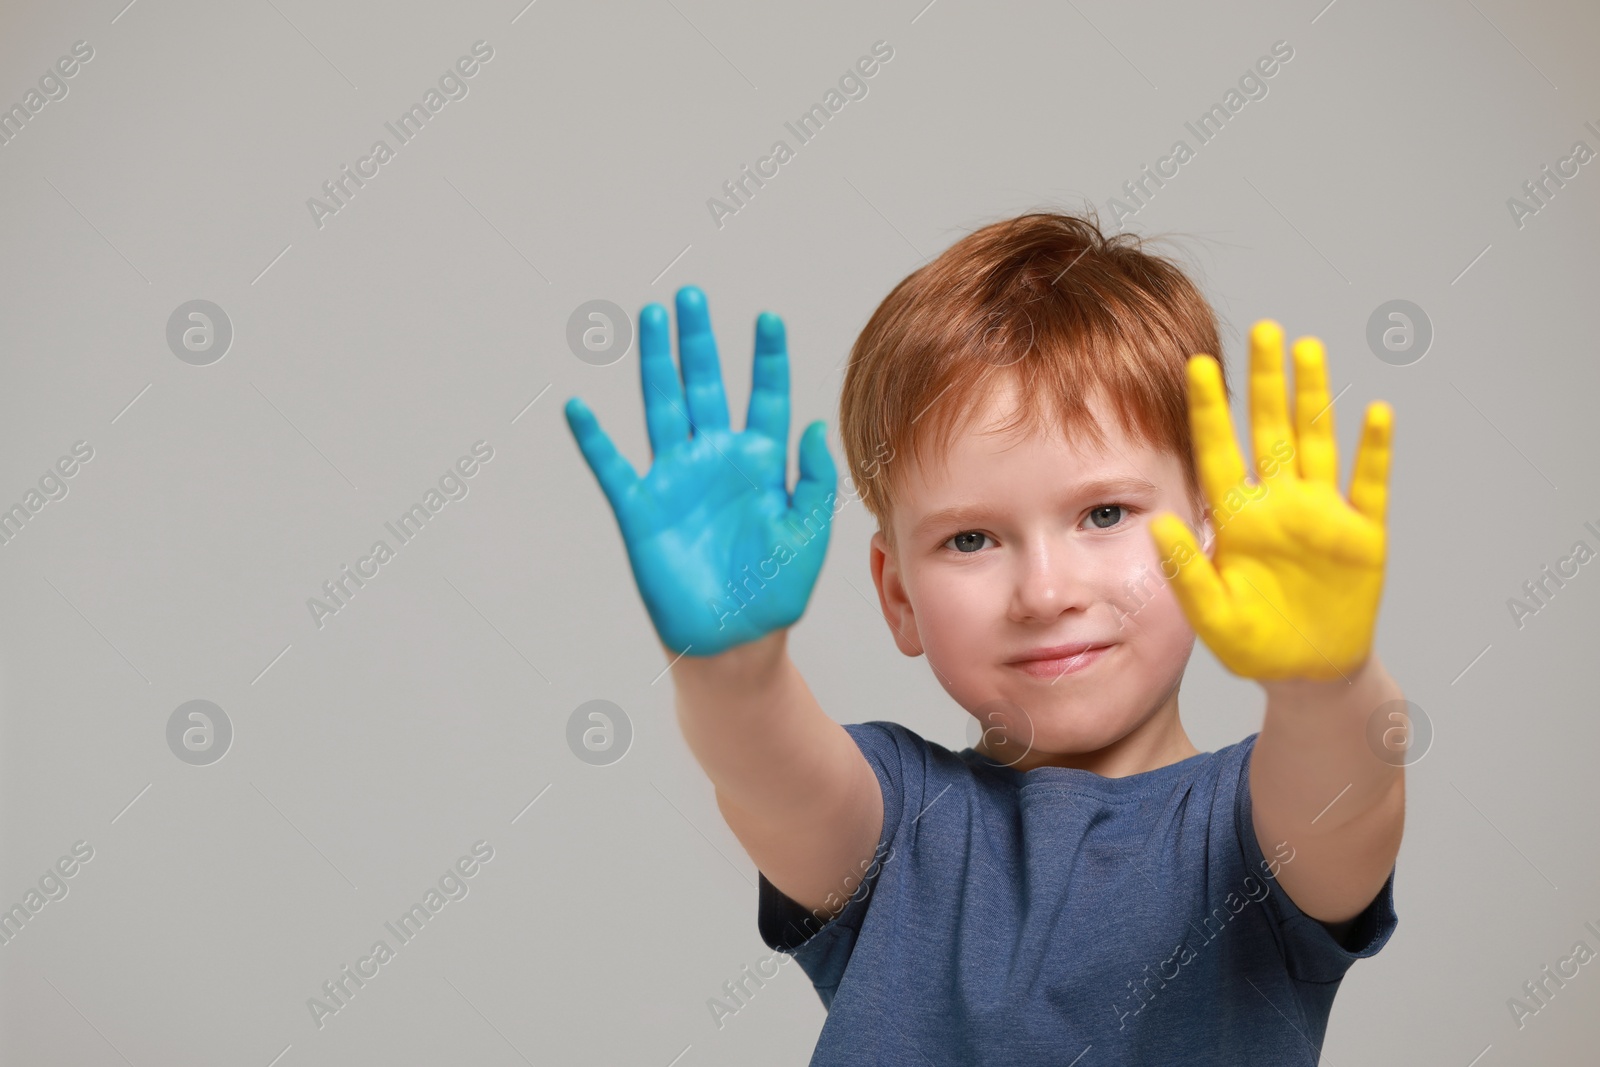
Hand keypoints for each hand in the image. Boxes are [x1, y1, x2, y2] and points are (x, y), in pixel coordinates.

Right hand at [564, 285, 837, 657]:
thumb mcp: (807, 534)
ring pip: (662, 408)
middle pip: (705, 386)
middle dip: (699, 342)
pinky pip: (613, 468)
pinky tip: (579, 407)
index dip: (767, 358)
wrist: (735, 639)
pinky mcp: (641, 510)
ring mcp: (675, 479)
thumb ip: (812, 480)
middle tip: (692, 295)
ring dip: (656, 365)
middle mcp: (715, 459)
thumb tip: (813, 425)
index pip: (764, 397)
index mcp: (760, 462)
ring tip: (651, 318)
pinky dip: (594, 440)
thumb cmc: (777, 589)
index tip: (768, 319)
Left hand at [1148, 319, 1392, 681]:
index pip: (1219, 452)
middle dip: (1266, 382)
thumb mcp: (1212, 616)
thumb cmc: (1255, 644)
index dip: (1210, 410)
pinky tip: (1374, 411)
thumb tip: (1157, 524)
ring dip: (1315, 397)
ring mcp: (1323, 515)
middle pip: (1272, 430)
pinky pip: (1370, 485)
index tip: (1197, 365)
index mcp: (1237, 519)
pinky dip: (1374, 450)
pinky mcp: (1363, 535)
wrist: (1308, 674)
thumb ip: (1188, 572)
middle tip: (1263, 329)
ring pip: (1318, 442)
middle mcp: (1279, 504)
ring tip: (1307, 348)